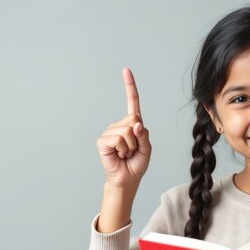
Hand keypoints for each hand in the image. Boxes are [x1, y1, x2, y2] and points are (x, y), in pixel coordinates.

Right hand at [96, 67, 151, 189]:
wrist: (127, 180)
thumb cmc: (136, 164)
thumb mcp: (147, 148)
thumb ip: (144, 134)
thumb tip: (135, 123)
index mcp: (132, 124)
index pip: (132, 102)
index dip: (129, 86)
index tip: (126, 70)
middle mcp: (120, 125)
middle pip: (133, 119)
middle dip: (137, 137)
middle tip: (133, 150)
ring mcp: (110, 132)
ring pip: (127, 131)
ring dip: (130, 146)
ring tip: (126, 154)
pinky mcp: (103, 141)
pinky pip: (118, 139)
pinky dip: (122, 149)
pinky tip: (119, 155)